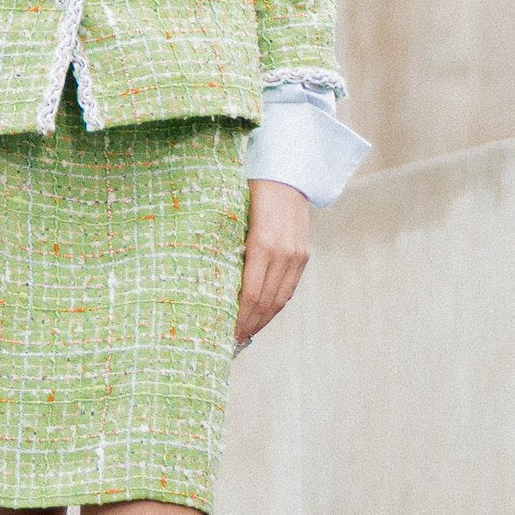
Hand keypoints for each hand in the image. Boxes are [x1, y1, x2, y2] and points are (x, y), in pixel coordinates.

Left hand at [235, 179, 309, 346]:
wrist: (286, 174)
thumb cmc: (249, 191)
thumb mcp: (234, 217)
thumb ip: (228, 246)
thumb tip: (211, 280)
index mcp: (261, 243)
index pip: (250, 293)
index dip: (239, 317)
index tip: (226, 332)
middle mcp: (282, 253)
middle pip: (265, 301)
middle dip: (249, 324)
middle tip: (232, 340)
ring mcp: (296, 255)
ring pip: (280, 299)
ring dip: (263, 319)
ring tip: (246, 333)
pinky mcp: (303, 255)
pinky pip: (289, 288)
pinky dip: (276, 305)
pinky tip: (263, 314)